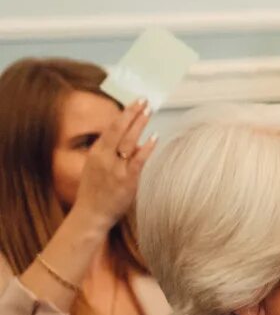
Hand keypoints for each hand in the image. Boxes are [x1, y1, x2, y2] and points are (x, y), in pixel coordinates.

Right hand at [71, 100, 157, 233]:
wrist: (90, 214)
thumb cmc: (95, 192)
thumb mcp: (97, 168)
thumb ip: (112, 155)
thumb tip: (135, 142)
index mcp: (95, 153)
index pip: (110, 128)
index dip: (123, 114)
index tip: (134, 103)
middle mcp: (104, 158)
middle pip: (119, 130)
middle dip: (132, 113)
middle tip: (144, 100)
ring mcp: (115, 168)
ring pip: (129, 141)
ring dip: (139, 124)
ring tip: (149, 111)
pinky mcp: (127, 179)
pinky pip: (138, 160)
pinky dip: (147, 147)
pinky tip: (155, 137)